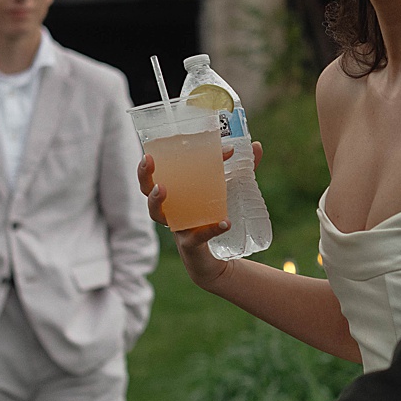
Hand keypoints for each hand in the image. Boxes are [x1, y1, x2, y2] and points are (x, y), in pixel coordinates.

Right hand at [138, 141, 262, 249]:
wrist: (219, 259)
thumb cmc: (215, 218)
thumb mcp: (227, 191)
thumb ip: (242, 169)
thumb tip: (257, 146)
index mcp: (175, 193)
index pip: (158, 171)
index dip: (158, 157)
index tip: (169, 142)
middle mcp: (169, 210)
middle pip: (146, 190)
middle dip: (143, 174)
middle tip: (148, 159)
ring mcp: (177, 227)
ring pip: (156, 214)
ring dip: (156, 201)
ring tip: (162, 189)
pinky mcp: (191, 244)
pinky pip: (196, 237)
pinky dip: (211, 230)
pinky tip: (224, 223)